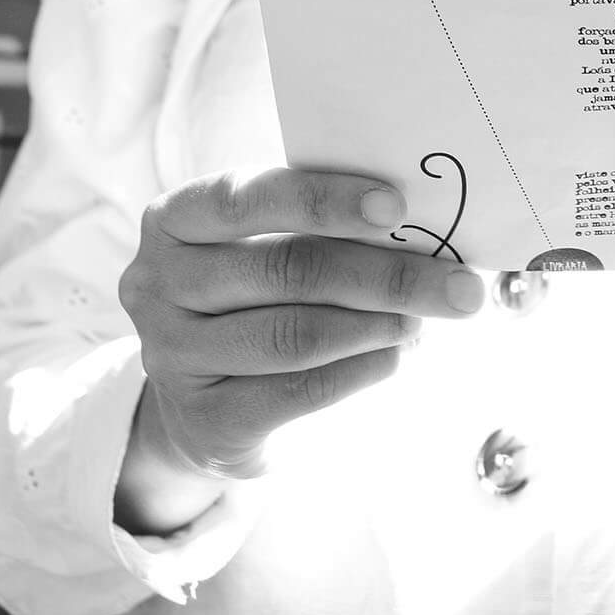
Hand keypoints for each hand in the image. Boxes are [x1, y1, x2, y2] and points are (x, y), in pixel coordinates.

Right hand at [115, 167, 484, 523]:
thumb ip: (316, 226)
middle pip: (286, 269)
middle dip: (385, 273)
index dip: (324, 200)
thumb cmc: (251, 294)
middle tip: (457, 284)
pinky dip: (357, 372)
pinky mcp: (202, 418)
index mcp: (174, 218)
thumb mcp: (262, 243)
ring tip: (425, 319)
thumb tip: (417, 222)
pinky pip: (295, 393)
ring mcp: (172, 354)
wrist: (200, 401)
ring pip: (293, 334)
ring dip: (375, 325)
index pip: (246, 196)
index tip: (396, 206)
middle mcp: (157, 282)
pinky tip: (394, 358)